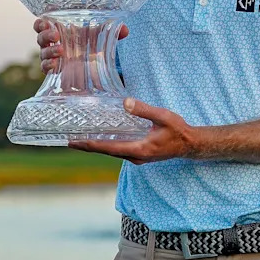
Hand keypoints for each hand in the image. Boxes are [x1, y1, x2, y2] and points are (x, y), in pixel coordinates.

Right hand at [34, 18, 128, 73]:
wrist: (93, 65)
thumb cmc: (91, 44)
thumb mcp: (101, 35)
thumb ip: (112, 30)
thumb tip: (125, 29)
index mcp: (59, 30)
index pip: (42, 24)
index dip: (41, 22)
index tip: (46, 21)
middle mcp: (53, 43)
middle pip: (40, 37)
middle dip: (46, 35)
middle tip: (56, 35)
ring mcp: (53, 57)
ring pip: (42, 53)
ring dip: (49, 51)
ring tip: (62, 51)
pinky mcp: (55, 71)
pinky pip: (45, 68)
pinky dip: (48, 65)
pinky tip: (56, 65)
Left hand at [68, 98, 199, 163]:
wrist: (190, 145)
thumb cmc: (178, 130)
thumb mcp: (163, 117)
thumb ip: (144, 110)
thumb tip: (126, 103)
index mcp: (139, 148)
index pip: (108, 148)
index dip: (90, 145)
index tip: (74, 142)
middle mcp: (135, 156)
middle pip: (106, 152)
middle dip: (88, 146)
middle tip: (69, 141)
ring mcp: (137, 157)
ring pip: (111, 152)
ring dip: (96, 147)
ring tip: (80, 140)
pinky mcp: (139, 154)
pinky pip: (118, 151)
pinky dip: (106, 146)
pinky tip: (100, 139)